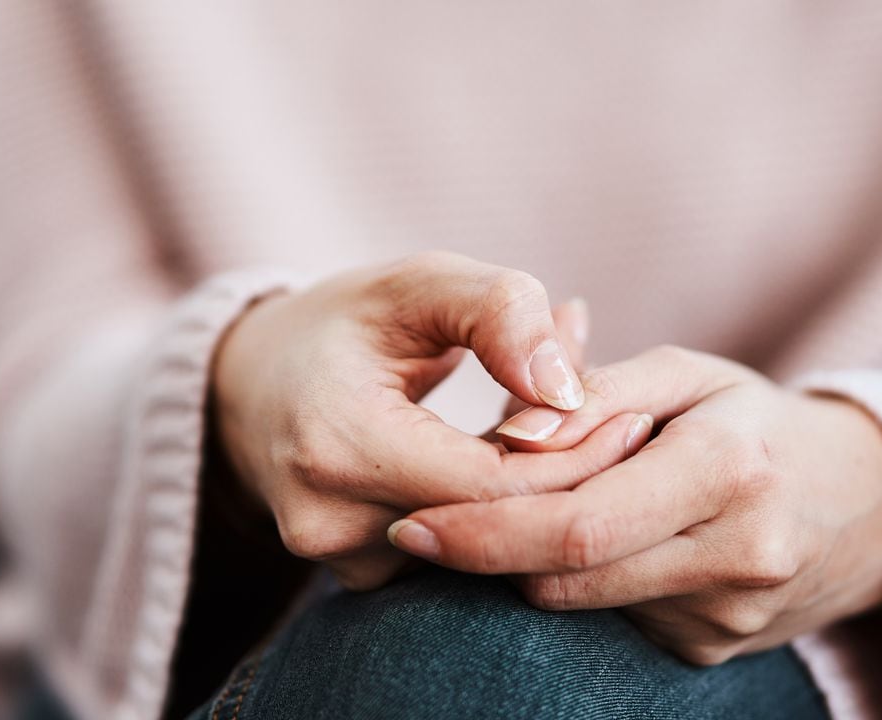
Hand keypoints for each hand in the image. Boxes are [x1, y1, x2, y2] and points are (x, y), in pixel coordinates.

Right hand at [212, 252, 642, 588]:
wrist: (249, 387)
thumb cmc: (343, 323)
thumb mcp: (418, 283)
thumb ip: (500, 314)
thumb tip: (568, 393)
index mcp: (338, 442)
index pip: (495, 484)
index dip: (576, 457)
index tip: (632, 418)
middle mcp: (329, 521)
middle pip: (495, 528)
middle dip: (568, 481)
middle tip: (625, 428)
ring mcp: (337, 562)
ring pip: (481, 552)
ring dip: (533, 499)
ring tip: (567, 435)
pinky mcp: (354, 580)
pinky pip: (453, 558)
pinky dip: (494, 516)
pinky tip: (512, 467)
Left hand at [388, 345, 881, 663]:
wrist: (860, 504)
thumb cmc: (751, 420)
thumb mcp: (683, 374)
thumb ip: (593, 392)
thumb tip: (510, 436)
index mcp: (730, 470)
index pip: (577, 526)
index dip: (482, 532)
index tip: (411, 525)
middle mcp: (737, 556)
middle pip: (566, 578)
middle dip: (486, 553)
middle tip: (425, 527)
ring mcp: (727, 618)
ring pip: (580, 602)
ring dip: (534, 562)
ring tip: (544, 507)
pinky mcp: (711, 650)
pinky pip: (610, 619)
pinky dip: (581, 581)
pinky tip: (599, 540)